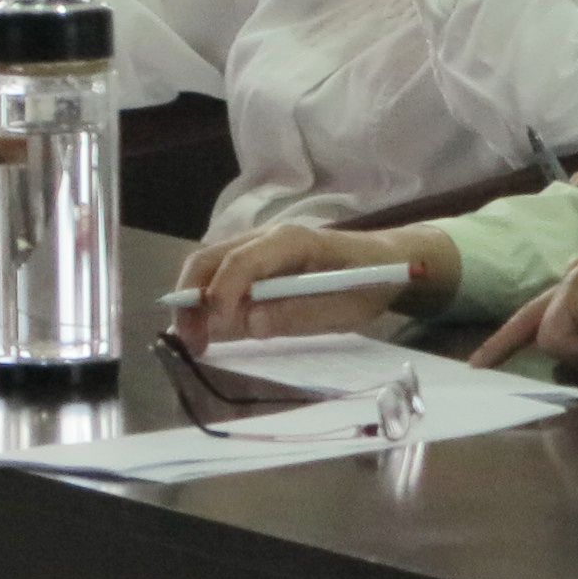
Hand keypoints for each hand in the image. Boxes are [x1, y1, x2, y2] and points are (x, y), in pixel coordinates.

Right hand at [173, 221, 456, 349]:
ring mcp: (258, 246)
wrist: (387, 259)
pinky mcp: (255, 260)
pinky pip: (219, 275)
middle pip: (210, 259)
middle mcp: (268, 236)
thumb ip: (300, 314)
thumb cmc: (372, 281)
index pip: (243, 261)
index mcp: (294, 241)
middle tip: (191, 342)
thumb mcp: (347, 307)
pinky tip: (210, 329)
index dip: (222, 293)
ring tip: (197, 342)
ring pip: (207, 266)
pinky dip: (205, 300)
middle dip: (191, 299)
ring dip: (192, 302)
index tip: (216, 328)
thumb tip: (250, 323)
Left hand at [470, 256, 577, 379]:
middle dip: (502, 345)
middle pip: (528, 319)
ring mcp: (573, 277)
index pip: (541, 312)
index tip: (484, 360)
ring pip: (549, 338)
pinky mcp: (575, 290)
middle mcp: (576, 269)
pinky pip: (560, 340)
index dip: (509, 339)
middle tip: (478, 366)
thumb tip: (560, 361)